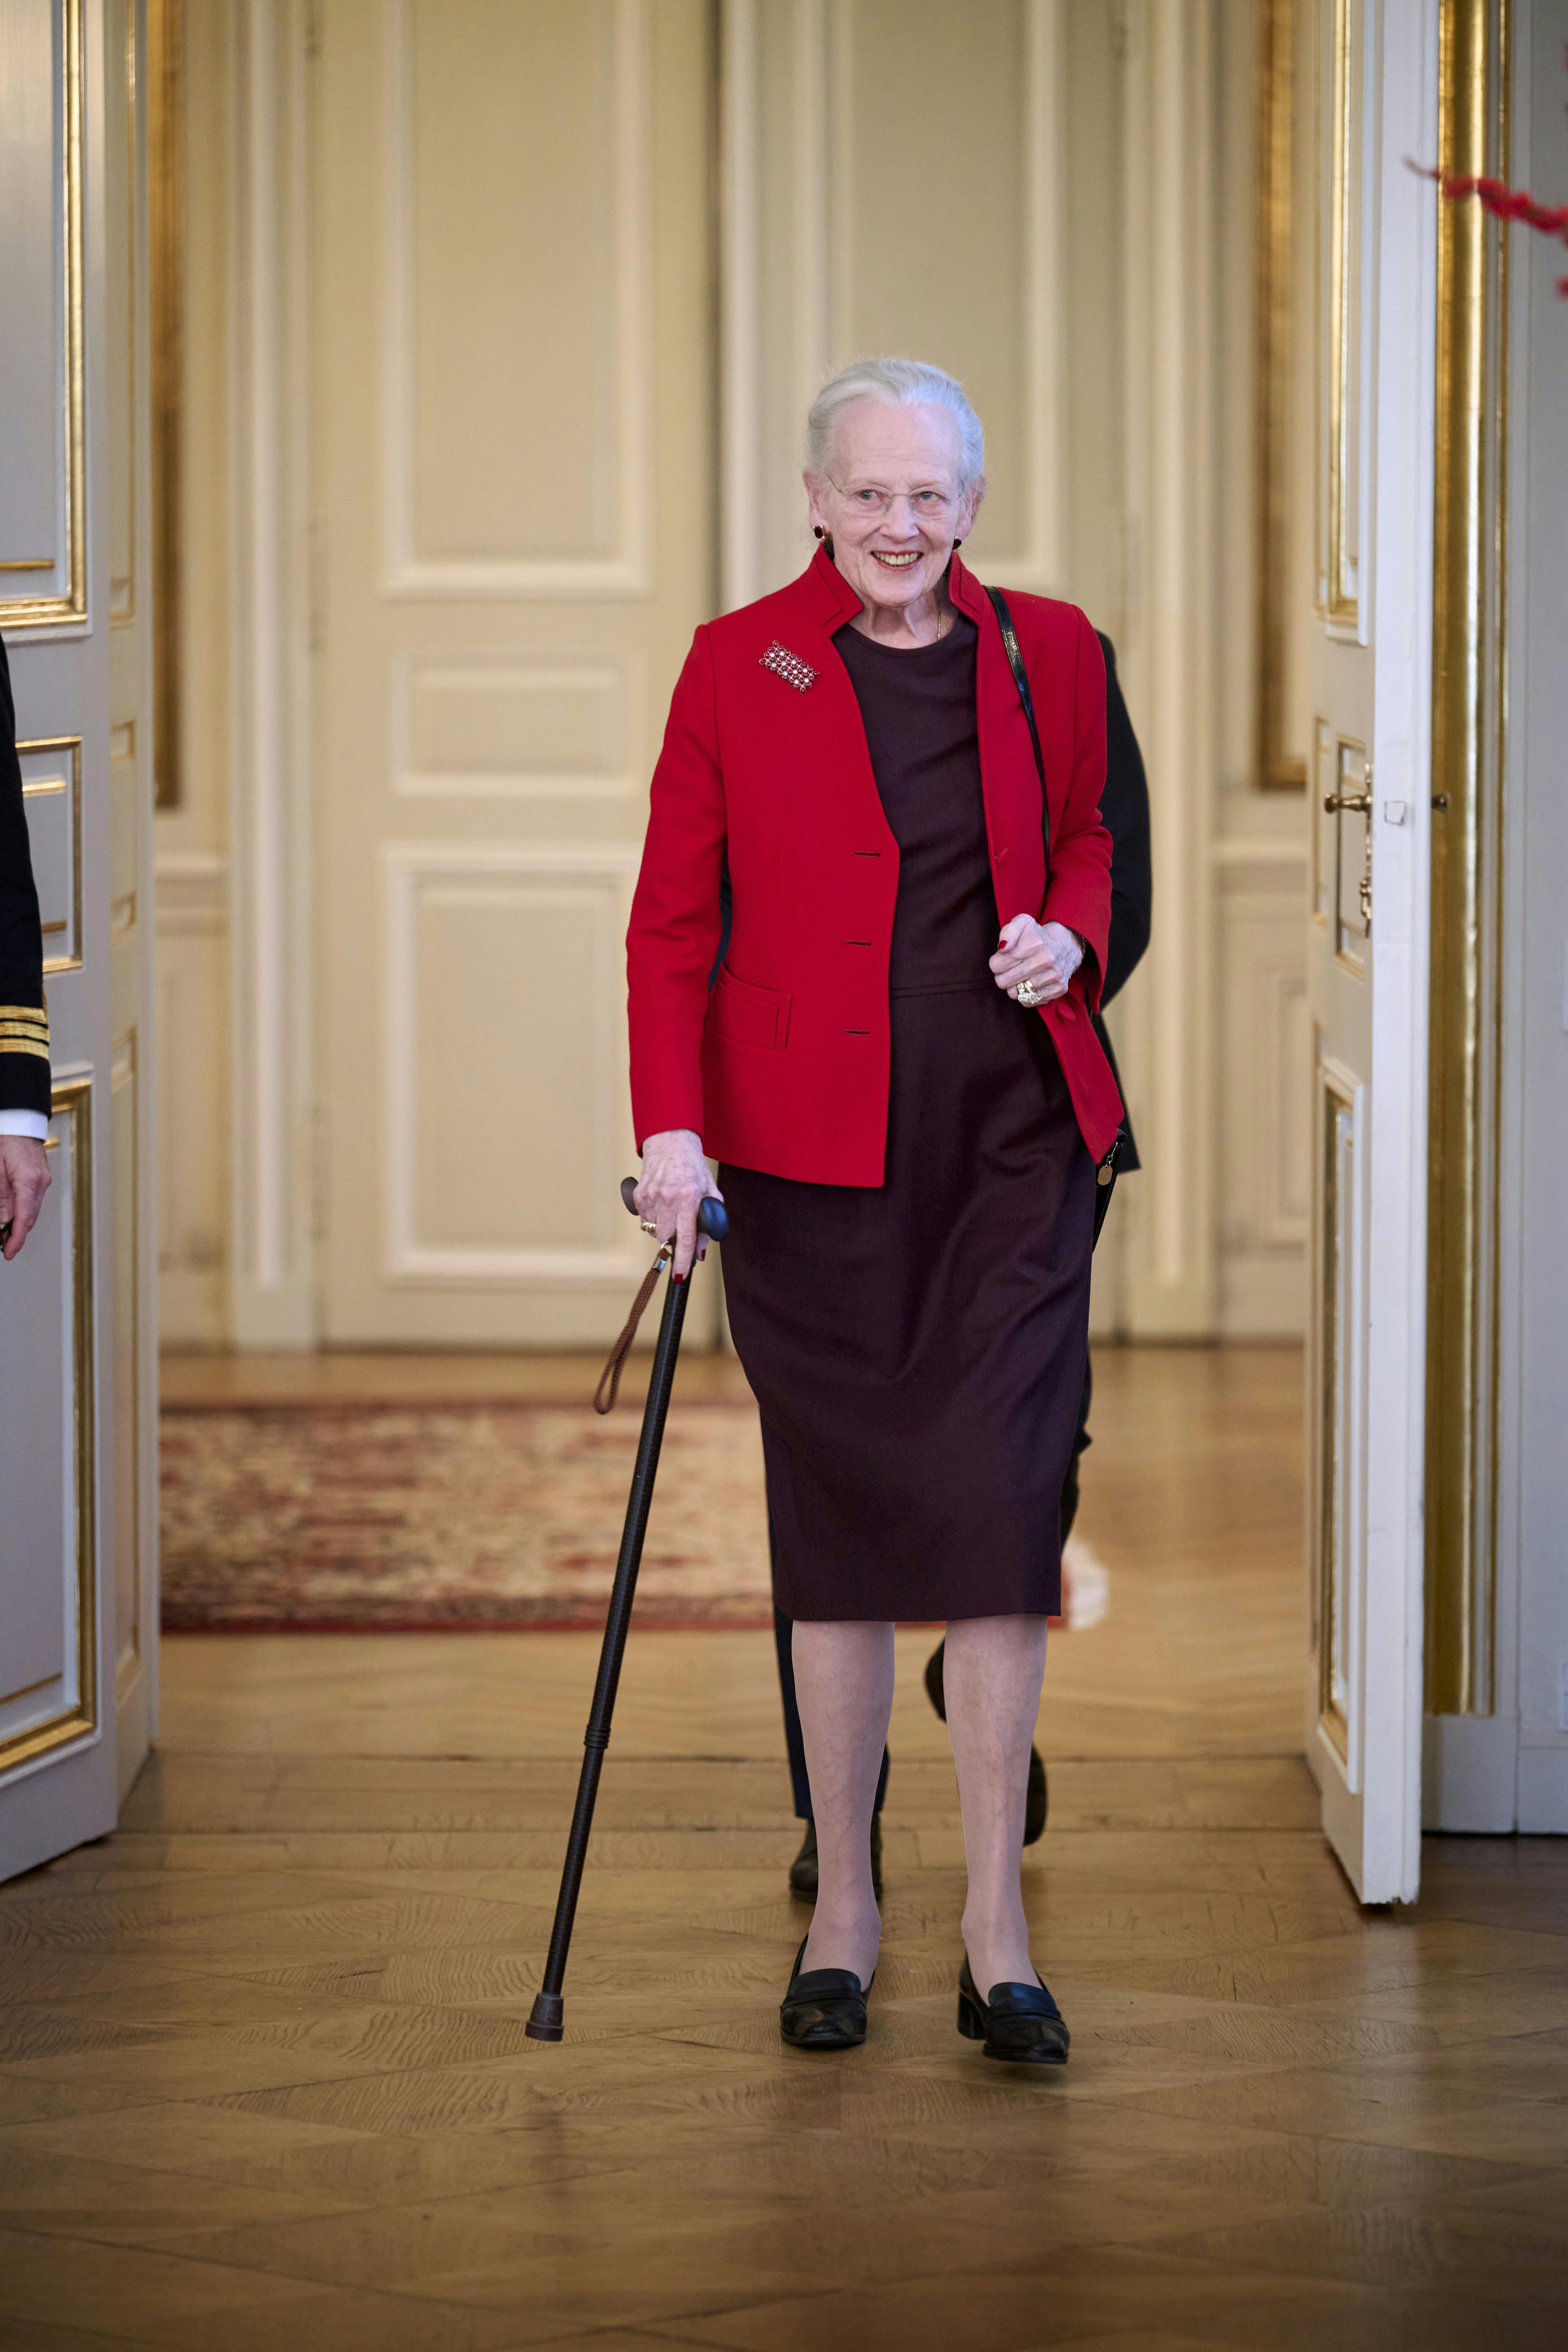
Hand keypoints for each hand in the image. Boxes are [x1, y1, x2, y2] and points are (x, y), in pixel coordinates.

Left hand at [0, 1135, 50, 1260]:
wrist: (20, 1120)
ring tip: (2, 1233)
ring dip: (17, 1223)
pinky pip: (31, 1200)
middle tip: (1, 1245)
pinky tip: (10, 1214)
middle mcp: (40, 1183)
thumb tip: (3, 1220)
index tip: (9, 1253)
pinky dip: (21, 1210)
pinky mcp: (40, 1178)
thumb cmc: (5, 1138)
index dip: (16, 1239)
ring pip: (31, 1210)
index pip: (24, 1218)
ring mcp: (43, 1180)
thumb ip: (0, 1195)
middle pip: (29, 1217)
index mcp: (28, 1180)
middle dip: (15, 1234)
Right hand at [634, 1128, 721, 1281]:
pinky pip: (644, 1218)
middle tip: (679, 1225)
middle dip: (673, 1238)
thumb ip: (710, 1220)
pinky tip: (661, 1202)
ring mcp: (651, 1196)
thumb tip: (700, 1250)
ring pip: (653, 1229)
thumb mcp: (710, 1191)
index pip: (686, 1237)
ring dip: (662, 1226)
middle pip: (666, 1237)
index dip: (683, 1259)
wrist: (671, 1143)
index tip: (680, 1275)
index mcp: (689, 1197)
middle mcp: (669, 1197)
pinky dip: (653, 1216)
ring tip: (671, 1208)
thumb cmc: (693, 1167)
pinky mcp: (639, 1194)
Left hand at [990, 915, 1081, 1006]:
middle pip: (1003, 982)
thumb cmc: (1037, 935)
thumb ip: (1008, 932)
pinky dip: (1026, 994)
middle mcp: (1045, 960)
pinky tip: (1031, 983)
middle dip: (1002, 976)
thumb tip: (1002, 949)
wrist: (1066, 945)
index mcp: (1033, 943)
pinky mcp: (1058, 989)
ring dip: (1014, 986)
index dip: (996, 962)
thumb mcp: (1022, 923)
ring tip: (1021, 976)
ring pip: (1014, 994)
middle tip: (1011, 969)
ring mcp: (1053, 976)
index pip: (996, 965)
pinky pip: (1028, 1001)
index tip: (1004, 959)